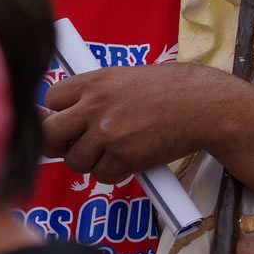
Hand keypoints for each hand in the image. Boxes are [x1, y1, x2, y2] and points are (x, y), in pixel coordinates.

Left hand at [42, 63, 216, 184]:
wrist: (203, 105)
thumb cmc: (170, 89)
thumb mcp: (125, 78)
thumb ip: (94, 93)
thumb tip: (63, 113)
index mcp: (94, 81)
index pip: (51, 100)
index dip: (58, 112)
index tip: (68, 119)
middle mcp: (95, 106)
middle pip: (50, 133)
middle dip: (60, 143)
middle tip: (76, 143)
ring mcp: (108, 134)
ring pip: (75, 160)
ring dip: (90, 161)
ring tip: (114, 149)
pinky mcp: (124, 158)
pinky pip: (102, 176)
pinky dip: (114, 172)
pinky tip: (131, 158)